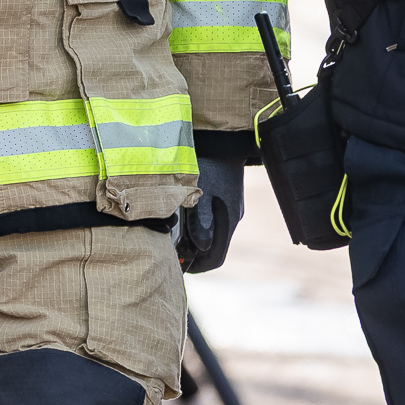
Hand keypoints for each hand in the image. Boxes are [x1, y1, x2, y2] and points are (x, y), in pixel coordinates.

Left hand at [177, 156, 245, 273]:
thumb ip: (200, 222)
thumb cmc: (208, 163)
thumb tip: (201, 249)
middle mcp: (232, 216)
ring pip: (213, 233)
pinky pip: (213, 219)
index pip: (215, 258)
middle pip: (213, 248)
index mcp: (228, 220)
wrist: (223, 137)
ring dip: (195, 240)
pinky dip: (199, 226)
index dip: (196, 267)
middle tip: (172, 254)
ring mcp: (230, 206)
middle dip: (193, 255)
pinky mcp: (225, 195)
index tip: (178, 267)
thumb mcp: (200, 193)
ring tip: (174, 239)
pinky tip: (182, 219)